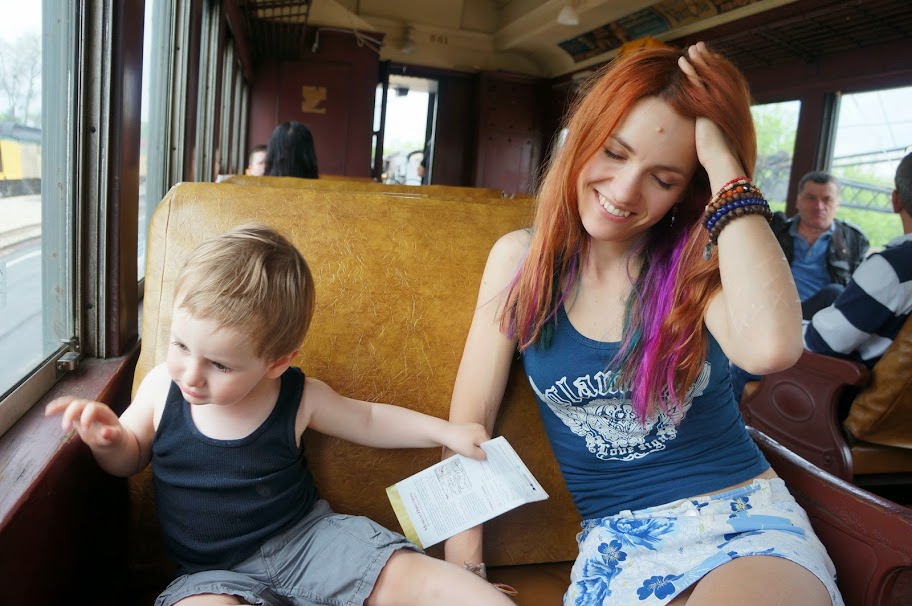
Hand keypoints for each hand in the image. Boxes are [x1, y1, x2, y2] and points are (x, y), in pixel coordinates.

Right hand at [45, 396, 124, 448]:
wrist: (112, 436)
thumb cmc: (114, 437)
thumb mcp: (116, 438)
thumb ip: (112, 435)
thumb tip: (106, 432)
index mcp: (103, 411)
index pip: (92, 409)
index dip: (86, 418)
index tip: (85, 431)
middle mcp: (92, 407)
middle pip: (79, 404)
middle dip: (70, 414)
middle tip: (64, 429)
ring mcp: (84, 410)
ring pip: (71, 402)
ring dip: (59, 406)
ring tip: (48, 412)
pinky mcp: (77, 414)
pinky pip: (66, 407)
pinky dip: (57, 408)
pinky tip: (47, 412)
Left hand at [443, 422, 489, 459]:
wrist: (444, 433)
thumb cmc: (457, 442)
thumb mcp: (471, 452)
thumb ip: (481, 455)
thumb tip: (485, 456)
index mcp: (483, 433)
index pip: (489, 446)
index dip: (486, 454)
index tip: (483, 461)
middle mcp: (480, 428)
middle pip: (483, 443)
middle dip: (480, 450)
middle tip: (474, 458)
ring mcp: (473, 427)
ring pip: (477, 440)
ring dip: (474, 447)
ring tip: (467, 452)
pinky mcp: (467, 427)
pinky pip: (472, 437)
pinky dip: (469, 443)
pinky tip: (463, 447)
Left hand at [678, 42, 744, 183]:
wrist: (721, 159)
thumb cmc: (716, 157)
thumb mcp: (712, 139)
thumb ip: (710, 132)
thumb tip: (706, 137)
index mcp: (726, 106)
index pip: (720, 82)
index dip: (713, 69)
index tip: (707, 59)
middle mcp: (724, 100)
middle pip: (714, 73)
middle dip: (706, 59)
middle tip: (699, 46)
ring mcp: (716, 102)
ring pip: (707, 75)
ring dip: (698, 60)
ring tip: (691, 48)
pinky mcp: (707, 104)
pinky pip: (697, 82)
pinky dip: (690, 71)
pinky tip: (682, 61)